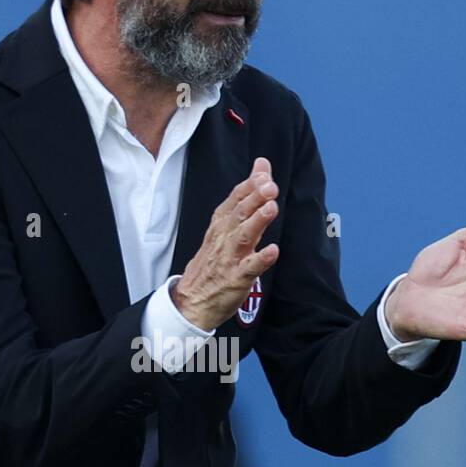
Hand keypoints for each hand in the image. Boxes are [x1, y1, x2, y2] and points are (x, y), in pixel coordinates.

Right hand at [172, 158, 279, 330]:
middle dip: (255, 198)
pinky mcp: (236, 279)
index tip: (263, 173)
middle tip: (270, 186)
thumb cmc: (214, 260)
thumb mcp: (226, 226)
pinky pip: (249, 268)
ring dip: (257, 221)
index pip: (235, 199)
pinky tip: (273, 251)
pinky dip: (261, 259)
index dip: (249, 186)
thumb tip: (261, 166)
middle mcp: (224, 238)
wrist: (192, 300)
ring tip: (271, 208)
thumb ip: (247, 196)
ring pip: (243, 237)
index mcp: (221, 225)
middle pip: (239, 214)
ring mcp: (230, 258)